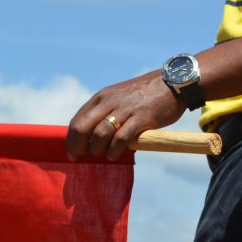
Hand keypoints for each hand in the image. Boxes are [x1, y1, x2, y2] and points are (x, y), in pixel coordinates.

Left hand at [66, 70, 185, 160]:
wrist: (170, 83)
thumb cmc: (143, 95)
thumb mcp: (117, 98)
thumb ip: (104, 112)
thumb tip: (91, 135)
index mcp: (101, 97)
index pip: (77, 121)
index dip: (71, 139)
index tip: (72, 153)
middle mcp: (108, 102)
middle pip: (83, 128)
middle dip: (78, 146)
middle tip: (82, 157)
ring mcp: (124, 110)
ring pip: (99, 134)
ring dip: (97, 149)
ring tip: (104, 155)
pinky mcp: (140, 118)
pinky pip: (120, 138)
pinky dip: (114, 150)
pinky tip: (115, 155)